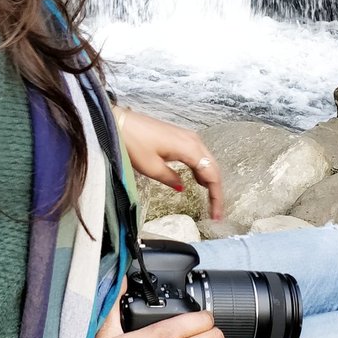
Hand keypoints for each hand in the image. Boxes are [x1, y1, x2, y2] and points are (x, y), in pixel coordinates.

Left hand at [114, 107, 223, 221]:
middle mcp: (193, 140)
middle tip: (215, 211)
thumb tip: (182, 187)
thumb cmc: (133, 141)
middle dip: (216, 190)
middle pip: (213, 168)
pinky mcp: (180, 136)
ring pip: (207, 161)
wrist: (120, 122)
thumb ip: (171, 179)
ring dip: (209, 180)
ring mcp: (187, 136)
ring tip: (210, 200)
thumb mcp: (151, 168)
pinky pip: (198, 155)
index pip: (212, 175)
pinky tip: (199, 181)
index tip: (216, 214)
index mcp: (189, 148)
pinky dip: (201, 170)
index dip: (217, 196)